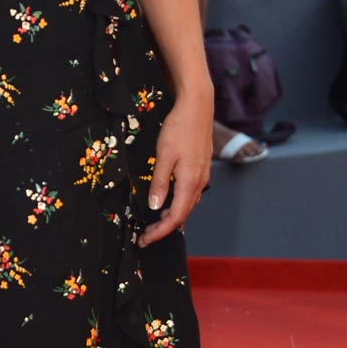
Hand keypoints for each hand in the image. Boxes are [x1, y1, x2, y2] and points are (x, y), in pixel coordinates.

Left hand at [140, 89, 212, 246]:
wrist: (198, 108)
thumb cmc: (179, 128)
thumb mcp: (164, 155)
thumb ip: (159, 182)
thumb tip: (155, 207)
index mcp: (189, 182)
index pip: (175, 218)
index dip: (160, 232)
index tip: (144, 240)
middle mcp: (199, 183)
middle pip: (182, 215)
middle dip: (163, 228)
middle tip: (144, 235)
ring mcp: (202, 176)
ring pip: (187, 205)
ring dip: (170, 217)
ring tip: (152, 223)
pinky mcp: (201, 169)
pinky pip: (190, 195)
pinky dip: (177, 204)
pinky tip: (167, 202)